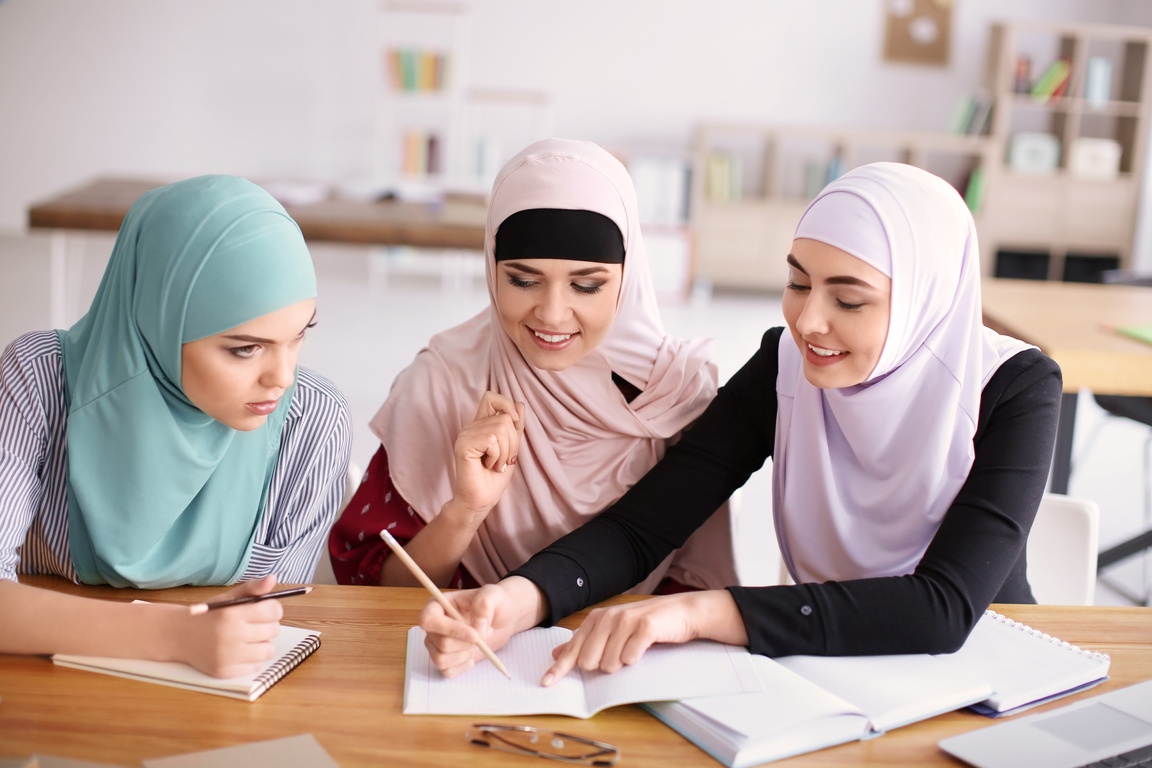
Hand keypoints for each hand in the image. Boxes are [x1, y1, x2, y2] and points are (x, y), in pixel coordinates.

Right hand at [170, 574, 284, 677]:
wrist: (178, 636)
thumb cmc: (208, 615)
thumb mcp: (228, 597)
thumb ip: (252, 588)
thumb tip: (272, 578)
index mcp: (232, 614)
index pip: (274, 611)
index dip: (272, 609)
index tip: (264, 610)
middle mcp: (231, 636)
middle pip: (273, 631)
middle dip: (267, 625)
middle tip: (252, 624)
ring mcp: (228, 657)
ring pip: (268, 651)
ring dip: (262, 644)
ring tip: (247, 638)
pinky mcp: (225, 672)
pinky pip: (256, 666)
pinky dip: (251, 659)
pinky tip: (238, 651)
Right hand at [418, 576, 544, 677]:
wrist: (501, 619)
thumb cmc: (494, 603)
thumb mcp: (494, 596)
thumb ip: (485, 605)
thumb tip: (477, 628)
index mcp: (438, 605)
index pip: (428, 620)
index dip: (450, 630)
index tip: (475, 635)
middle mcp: (433, 626)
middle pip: (440, 643)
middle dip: (465, 644)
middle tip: (481, 636)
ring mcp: (436, 644)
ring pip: (441, 660)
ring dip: (465, 655)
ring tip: (478, 644)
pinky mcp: (445, 659)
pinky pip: (447, 671)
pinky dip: (464, 666)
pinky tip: (473, 654)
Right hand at [449, 392, 525, 521]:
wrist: (481, 501)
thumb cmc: (494, 478)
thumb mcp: (511, 449)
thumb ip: (514, 428)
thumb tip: (520, 404)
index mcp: (480, 426)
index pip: (491, 398)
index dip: (506, 404)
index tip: (514, 423)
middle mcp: (471, 427)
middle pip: (504, 417)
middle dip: (512, 442)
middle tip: (503, 460)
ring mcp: (465, 435)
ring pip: (501, 427)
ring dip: (505, 452)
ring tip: (495, 464)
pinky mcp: (464, 445)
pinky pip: (492, 439)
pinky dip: (497, 455)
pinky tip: (488, 466)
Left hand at [542, 590, 747, 685]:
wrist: (681, 612)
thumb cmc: (646, 624)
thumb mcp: (613, 629)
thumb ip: (586, 640)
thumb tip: (558, 653)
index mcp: (597, 619)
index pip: (573, 649)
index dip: (559, 668)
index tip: (545, 683)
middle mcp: (608, 618)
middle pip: (589, 661)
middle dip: (603, 666)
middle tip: (621, 654)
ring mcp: (626, 621)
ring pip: (609, 663)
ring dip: (622, 664)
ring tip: (634, 650)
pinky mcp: (644, 628)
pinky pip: (630, 658)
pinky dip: (636, 660)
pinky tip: (644, 648)